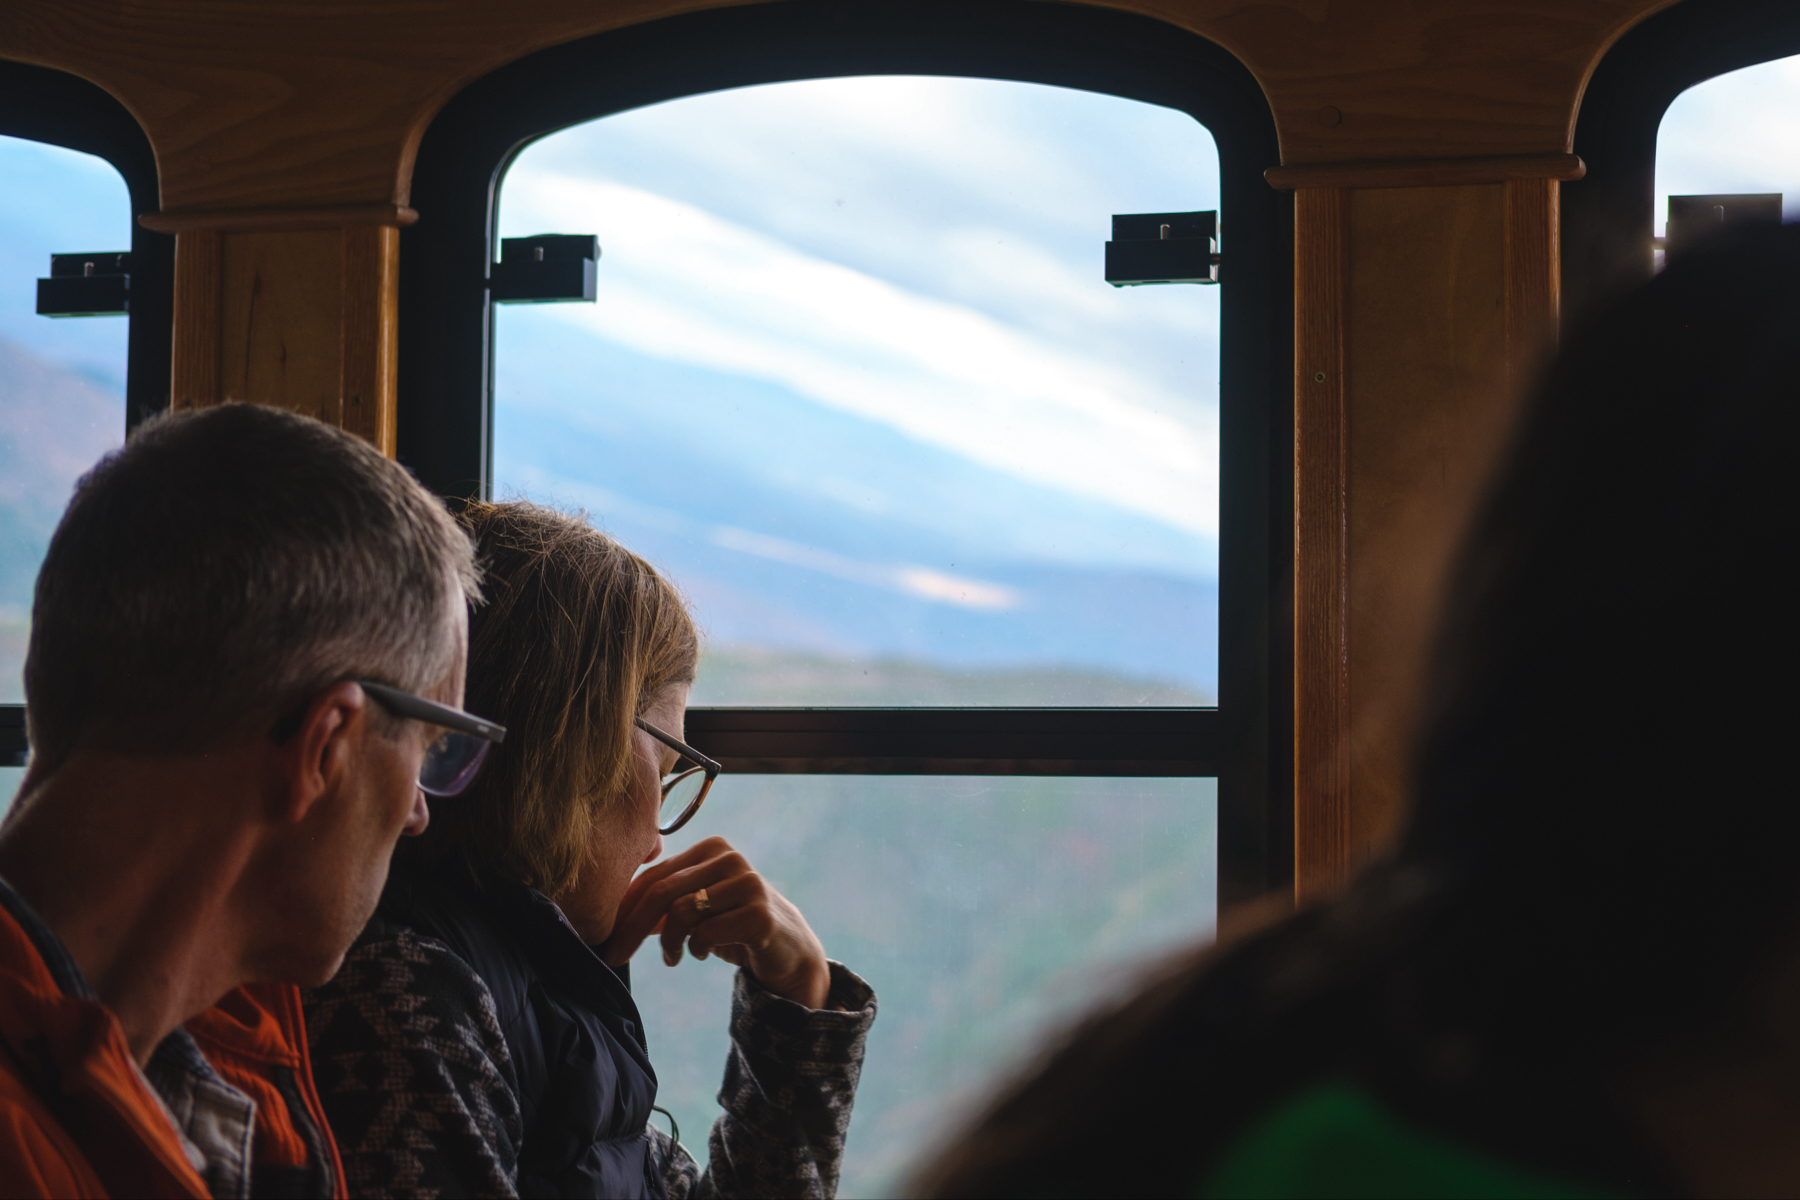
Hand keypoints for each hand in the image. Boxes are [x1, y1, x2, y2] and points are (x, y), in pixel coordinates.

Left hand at [600, 836, 831, 1009]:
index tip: (606, 939)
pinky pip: (705, 934)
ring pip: (681, 912)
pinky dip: (694, 949)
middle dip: (632, 928)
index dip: (624, 909)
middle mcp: (730, 858)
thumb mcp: (696, 907)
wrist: (787, 948)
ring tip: (674, 957)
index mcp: (711, 848)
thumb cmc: (732, 924)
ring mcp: (748, 884)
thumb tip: (611, 914)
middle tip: (616, 957)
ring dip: (669, 943)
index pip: (654, 875)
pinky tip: (701, 954)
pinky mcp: (759, 914)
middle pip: (662, 892)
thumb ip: (661, 902)